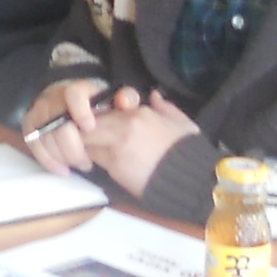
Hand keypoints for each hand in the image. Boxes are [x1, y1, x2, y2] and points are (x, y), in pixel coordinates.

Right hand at [19, 79, 117, 173]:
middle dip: (72, 147)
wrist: (78, 108)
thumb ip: (127, 98)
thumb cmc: (102, 108)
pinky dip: (47, 159)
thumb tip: (124, 102)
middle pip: (57, 122)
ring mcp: (41, 110)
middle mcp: (55, 97)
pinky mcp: (31, 124)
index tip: (89, 127)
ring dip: (62, 156)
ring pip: (45, 136)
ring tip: (81, 165)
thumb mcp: (118, 101)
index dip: (80, 110)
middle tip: (88, 163)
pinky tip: (62, 170)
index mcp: (78, 90)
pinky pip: (33, 143)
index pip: (74, 94)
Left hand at [79, 90, 200, 197]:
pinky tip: (93, 164)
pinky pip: (91, 157)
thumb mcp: (182, 124)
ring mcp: (117, 144)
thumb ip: (165, 107)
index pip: (107, 105)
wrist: (190, 180)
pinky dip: (88, 159)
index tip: (103, 122)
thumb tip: (154, 96)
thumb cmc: (189, 153)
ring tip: (90, 152)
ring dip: (85, 145)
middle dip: (87, 129)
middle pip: (90, 120)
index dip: (101, 114)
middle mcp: (125, 124)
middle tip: (90, 139)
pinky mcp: (113, 165)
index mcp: (141, 112)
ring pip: (86, 138)